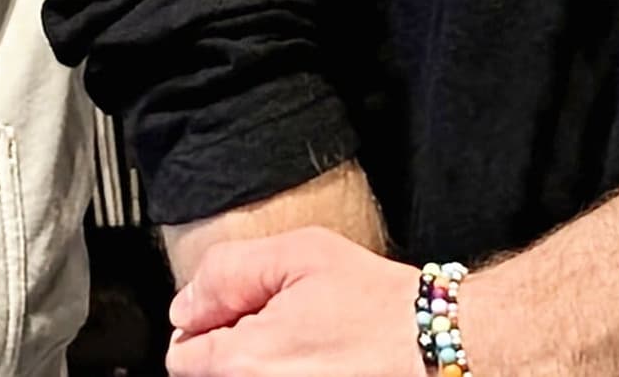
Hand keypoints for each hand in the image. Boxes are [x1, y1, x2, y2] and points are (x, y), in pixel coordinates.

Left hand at [167, 226, 422, 374]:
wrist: (438, 348)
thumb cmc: (379, 305)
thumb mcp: (298, 254)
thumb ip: (226, 273)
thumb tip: (185, 306)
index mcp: (244, 362)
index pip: (181, 356)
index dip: (204, 326)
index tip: (235, 315)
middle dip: (231, 350)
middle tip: (278, 327)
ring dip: (260, 366)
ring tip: (305, 347)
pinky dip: (289, 374)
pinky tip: (321, 362)